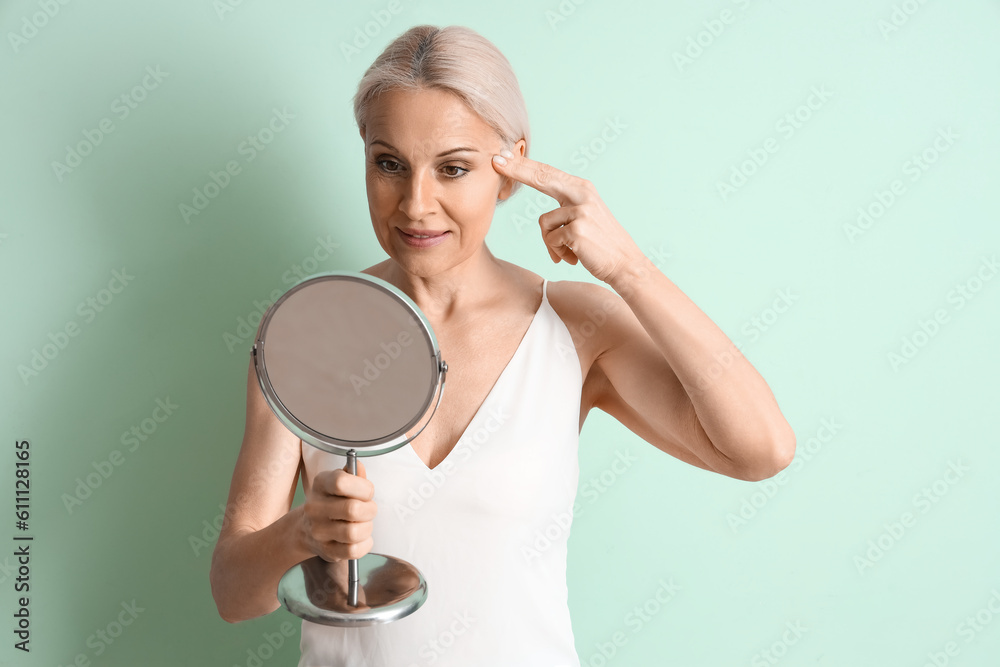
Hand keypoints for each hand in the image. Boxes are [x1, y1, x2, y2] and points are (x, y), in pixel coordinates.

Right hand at [299, 459, 376, 561]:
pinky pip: (353, 551)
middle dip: (370, 510)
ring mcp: (318, 531)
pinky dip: (364, 545)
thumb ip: (353, 475)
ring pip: (354, 532)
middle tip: (369, 509)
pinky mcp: (326, 550)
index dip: (363, 488)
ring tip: (364, 524)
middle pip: (352, 509)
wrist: (306, 528)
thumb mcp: (339, 482)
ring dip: (367, 528)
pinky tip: (361, 538)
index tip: (367, 492)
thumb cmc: (331, 501)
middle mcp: (314, 507)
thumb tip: (359, 467)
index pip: (341, 483)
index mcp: (320, 484)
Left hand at [492, 150, 643, 283]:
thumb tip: (541, 210)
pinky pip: (551, 240)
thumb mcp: (583, 217)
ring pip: (544, 224)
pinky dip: (558, 253)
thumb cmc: (599, 244)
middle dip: (517, 170)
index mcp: (582, 189)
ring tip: (569, 252)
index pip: (547, 173)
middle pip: (541, 178)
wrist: (624, 264)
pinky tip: (575, 257)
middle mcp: (582, 194)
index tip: (503, 156)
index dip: (524, 165)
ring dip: (552, 244)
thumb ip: (564, 207)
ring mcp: (581, 210)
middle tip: (496, 160)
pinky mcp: (577, 229)